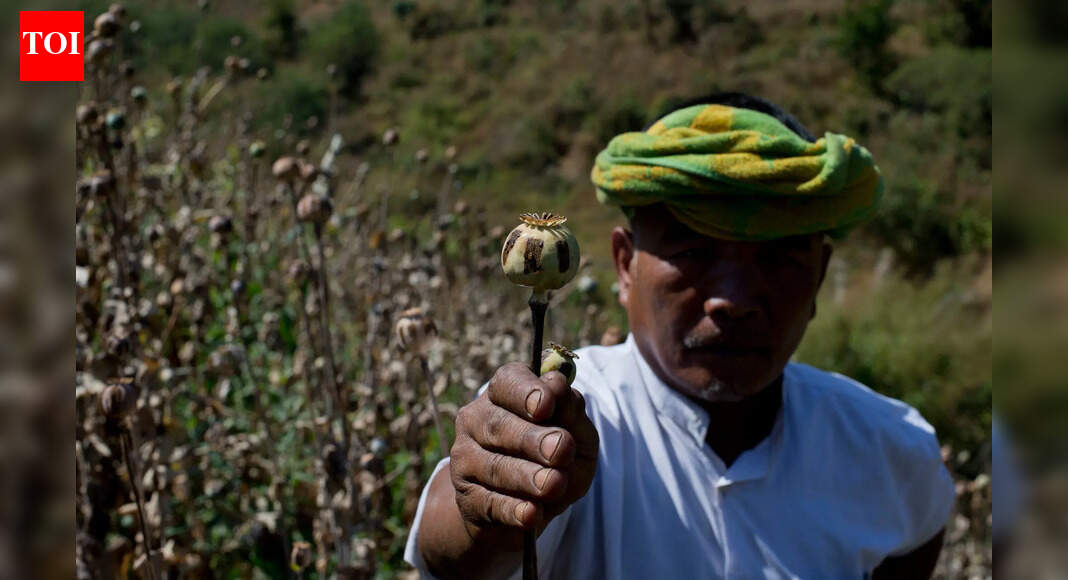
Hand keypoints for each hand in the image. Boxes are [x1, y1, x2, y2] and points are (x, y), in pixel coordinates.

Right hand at [449, 362, 598, 548]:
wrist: (530, 507)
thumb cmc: (557, 458)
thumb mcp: (576, 433)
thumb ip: (571, 411)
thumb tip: (556, 384)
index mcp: (504, 393)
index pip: (508, 382)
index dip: (526, 392)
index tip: (546, 405)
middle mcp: (476, 419)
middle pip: (499, 425)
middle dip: (532, 439)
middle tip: (561, 450)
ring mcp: (466, 459)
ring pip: (494, 466)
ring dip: (526, 476)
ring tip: (554, 484)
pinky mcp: (466, 498)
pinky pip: (489, 503)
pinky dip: (512, 509)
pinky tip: (531, 514)